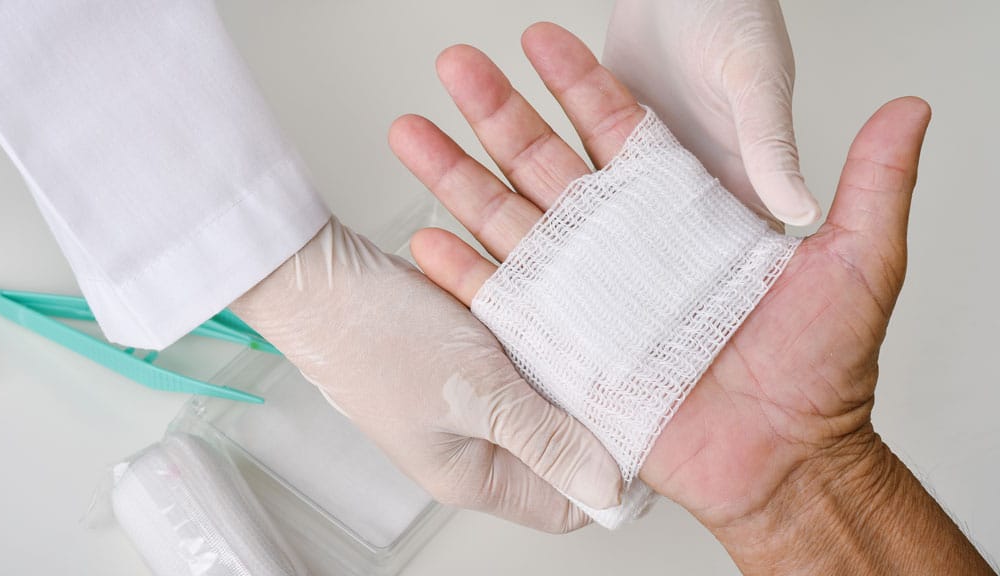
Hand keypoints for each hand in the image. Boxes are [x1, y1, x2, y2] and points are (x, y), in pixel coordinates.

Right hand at [231, 218, 621, 533]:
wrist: (320, 279)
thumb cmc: (379, 338)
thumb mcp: (479, 393)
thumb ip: (546, 440)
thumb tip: (606, 486)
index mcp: (473, 475)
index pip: (564, 502)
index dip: (607, 472)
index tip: (641, 428)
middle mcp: (471, 447)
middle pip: (558, 450)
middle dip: (592, 414)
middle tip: (625, 372)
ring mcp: (464, 405)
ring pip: (542, 399)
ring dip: (565, 370)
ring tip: (596, 334)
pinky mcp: (459, 364)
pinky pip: (517, 363)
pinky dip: (537, 342)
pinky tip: (552, 312)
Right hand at [390, 22, 987, 571]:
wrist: (783, 460)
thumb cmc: (820, 374)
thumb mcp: (857, 265)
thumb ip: (869, 186)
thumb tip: (909, 112)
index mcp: (677, 217)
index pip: (617, 132)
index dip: (578, 83)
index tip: (540, 40)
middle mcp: (622, 248)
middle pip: (545, 163)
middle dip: (496, 112)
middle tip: (456, 65)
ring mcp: (585, 294)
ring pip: (509, 221)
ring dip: (457, 176)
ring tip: (414, 132)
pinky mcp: (560, 347)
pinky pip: (500, 302)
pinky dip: (460, 274)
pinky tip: (425, 238)